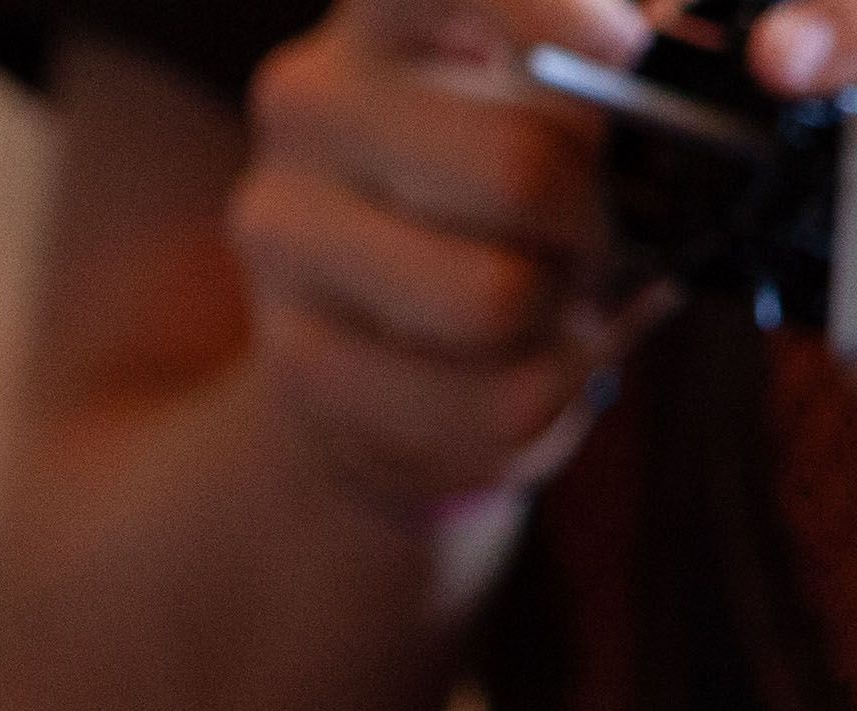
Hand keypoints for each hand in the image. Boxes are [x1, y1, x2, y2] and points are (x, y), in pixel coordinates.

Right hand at [230, 0, 689, 520]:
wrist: (390, 324)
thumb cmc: (507, 181)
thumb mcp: (568, 88)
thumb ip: (630, 57)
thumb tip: (702, 56)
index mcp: (382, 13)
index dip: (553, 16)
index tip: (627, 53)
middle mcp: (308, 104)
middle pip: (515, 167)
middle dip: (601, 215)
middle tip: (605, 225)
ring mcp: (281, 237)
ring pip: (495, 299)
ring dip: (566, 311)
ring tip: (554, 293)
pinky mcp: (297, 361)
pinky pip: (490, 400)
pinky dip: (548, 391)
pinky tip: (520, 361)